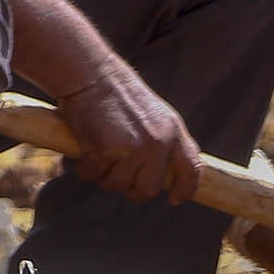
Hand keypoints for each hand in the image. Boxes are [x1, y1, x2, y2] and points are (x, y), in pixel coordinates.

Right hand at [57, 60, 200, 205]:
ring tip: (97, 159)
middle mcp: (158, 143)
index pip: (190, 170)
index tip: (175, 199)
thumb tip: (180, 166)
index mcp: (173, 131)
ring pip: (118, 185)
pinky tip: (83, 155)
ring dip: (104, 177)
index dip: (185, 189)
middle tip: (117, 178)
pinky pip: (94, 174)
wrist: (90, 74)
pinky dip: (85, 169)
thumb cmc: (116, 92)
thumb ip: (168, 139)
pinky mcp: (107, 149)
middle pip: (148, 189)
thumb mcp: (155, 113)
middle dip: (131, 189)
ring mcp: (133, 148)